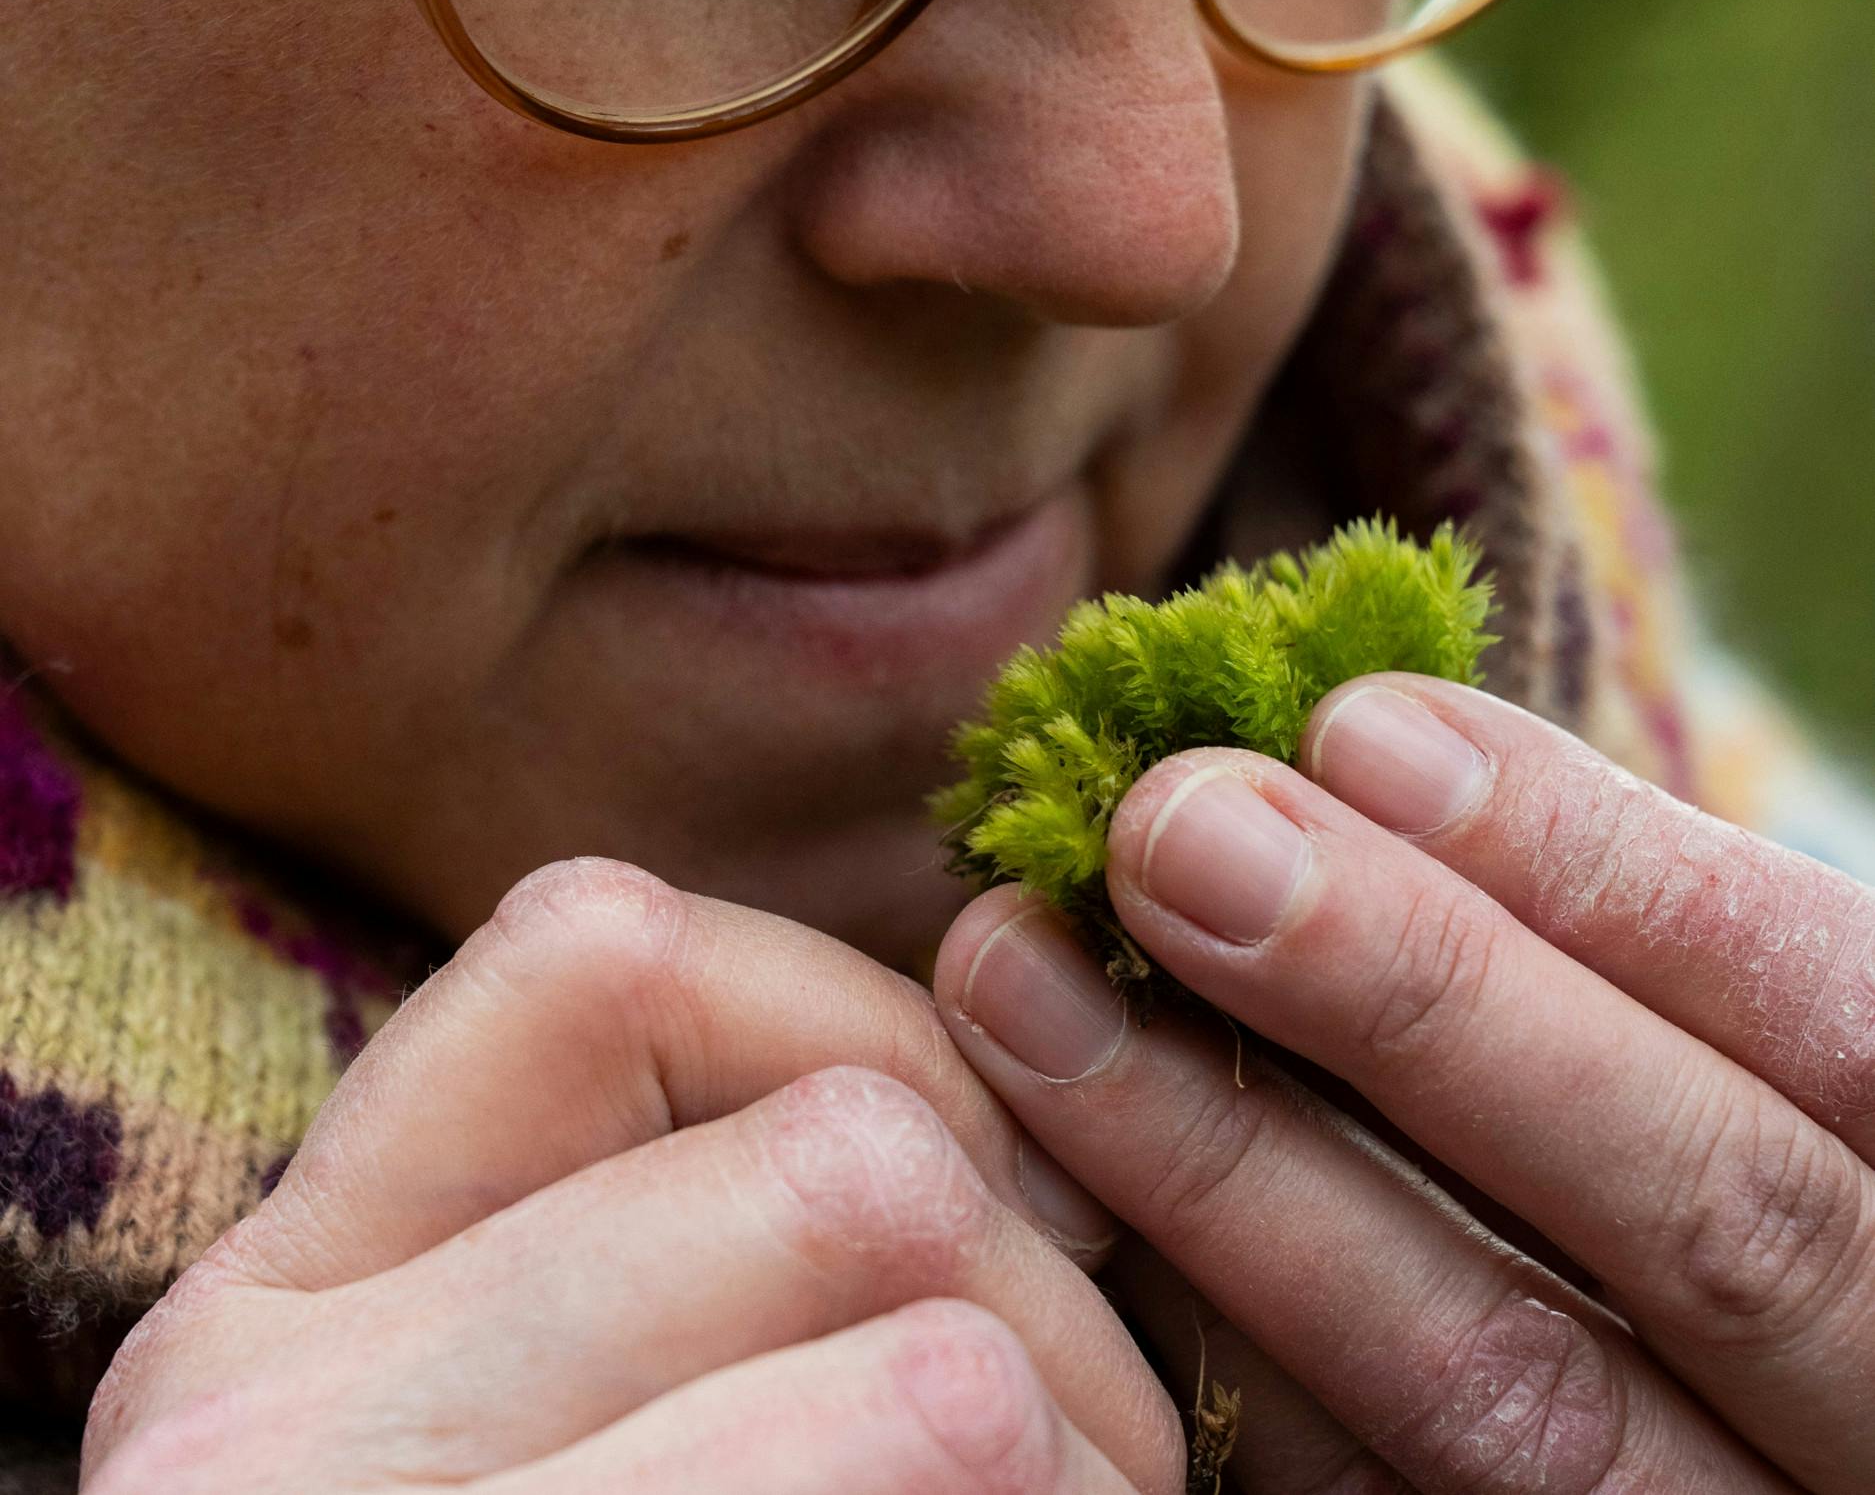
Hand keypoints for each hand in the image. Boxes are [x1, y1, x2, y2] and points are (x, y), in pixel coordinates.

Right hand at [84, 859, 1183, 1494]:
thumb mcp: (565, 1400)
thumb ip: (703, 1209)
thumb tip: (1020, 1014)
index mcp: (276, 1319)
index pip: (602, 954)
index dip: (855, 1028)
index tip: (957, 1183)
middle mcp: (273, 1454)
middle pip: (848, 1166)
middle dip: (1047, 1281)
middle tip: (1069, 1435)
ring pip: (950, 1370)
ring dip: (1096, 1460)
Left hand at [934, 673, 1874, 1491]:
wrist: (1762, 1422)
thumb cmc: (1731, 1143)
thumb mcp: (1735, 1041)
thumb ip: (1614, 944)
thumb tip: (1341, 753)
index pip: (1832, 1029)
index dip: (1599, 874)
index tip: (1357, 728)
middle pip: (1699, 1217)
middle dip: (1417, 1000)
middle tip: (1166, 827)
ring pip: (1518, 1405)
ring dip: (1245, 1174)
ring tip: (1028, 984)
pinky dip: (1226, 1355)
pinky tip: (1071, 1198)